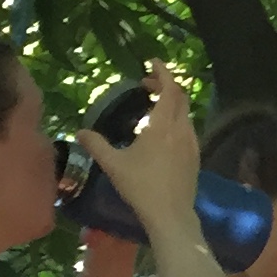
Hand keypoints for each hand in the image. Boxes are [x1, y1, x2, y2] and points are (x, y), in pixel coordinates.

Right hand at [83, 66, 201, 243]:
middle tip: (146, 84)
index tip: (153, 62)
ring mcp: (192, 143)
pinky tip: (163, 131)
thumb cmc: (141, 187)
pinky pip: (188, 128)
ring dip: (172, 103)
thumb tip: (80, 132)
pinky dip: (177, 119)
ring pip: (186, 113)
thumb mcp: (113, 164)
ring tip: (153, 105)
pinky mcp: (195, 156)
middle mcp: (182, 130)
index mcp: (163, 126)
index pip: (170, 90)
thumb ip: (96, 145)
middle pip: (180, 98)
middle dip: (165, 85)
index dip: (163, 72)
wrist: (171, 214)